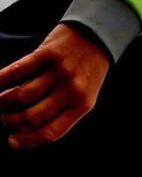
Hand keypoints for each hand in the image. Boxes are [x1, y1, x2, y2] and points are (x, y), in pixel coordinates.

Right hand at [0, 23, 109, 148]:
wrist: (97, 34)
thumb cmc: (87, 69)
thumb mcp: (84, 94)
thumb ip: (63, 109)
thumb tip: (28, 128)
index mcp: (82, 105)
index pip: (51, 131)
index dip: (27, 140)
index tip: (12, 141)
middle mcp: (72, 90)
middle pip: (32, 116)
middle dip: (11, 121)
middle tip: (5, 118)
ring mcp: (59, 72)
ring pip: (21, 96)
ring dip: (4, 102)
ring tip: (1, 102)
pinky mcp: (47, 54)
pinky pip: (16, 72)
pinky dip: (0, 80)